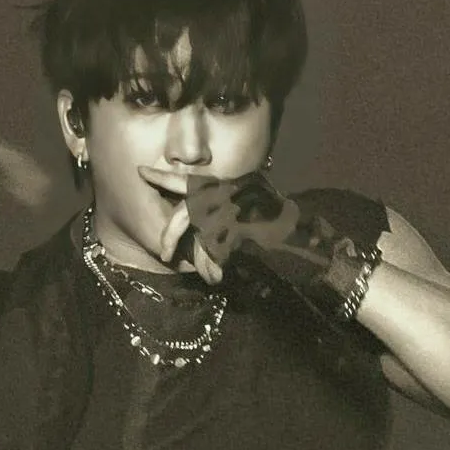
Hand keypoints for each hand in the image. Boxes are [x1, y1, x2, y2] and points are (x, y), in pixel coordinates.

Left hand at [138, 166, 299, 271]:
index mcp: (233, 185)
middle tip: (165, 253)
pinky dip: (212, 267)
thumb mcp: (253, 209)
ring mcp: (235, 212)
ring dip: (198, 258)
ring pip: (199, 234)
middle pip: (187, 211)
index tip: (141, 172)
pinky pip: (213, 252)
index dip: (165, 178)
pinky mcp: (239, 232)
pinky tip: (215, 277)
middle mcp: (231, 193)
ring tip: (201, 274)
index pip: (192, 180)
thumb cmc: (282, 230)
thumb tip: (200, 223)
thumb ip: (227, 210)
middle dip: (171, 233)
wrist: (308, 245)